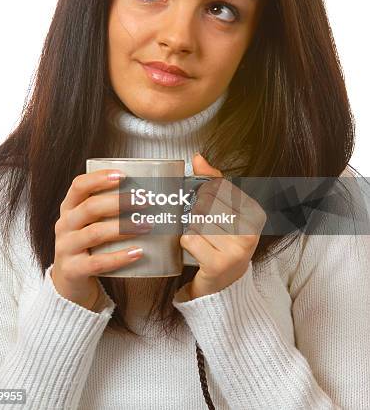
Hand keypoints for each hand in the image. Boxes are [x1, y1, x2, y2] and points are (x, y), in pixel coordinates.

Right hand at [51, 170, 151, 309]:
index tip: (123, 176)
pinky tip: (137, 252)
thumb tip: (147, 194)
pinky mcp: (72, 269)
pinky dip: (119, 257)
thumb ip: (109, 209)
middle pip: (90, 208)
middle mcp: (64, 224)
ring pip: (95, 233)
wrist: (69, 280)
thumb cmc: (88, 244)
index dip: (100, 178)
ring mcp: (66, 247)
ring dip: (123, 228)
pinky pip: (97, 262)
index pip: (79, 185)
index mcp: (69, 207)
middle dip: (119, 202)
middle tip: (145, 201)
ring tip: (146, 226)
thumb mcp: (90, 222)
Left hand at [180, 153, 266, 299]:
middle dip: (197, 213)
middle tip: (206, 228)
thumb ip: (213, 181)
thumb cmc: (224, 241)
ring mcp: (236, 249)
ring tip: (204, 240)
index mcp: (255, 213)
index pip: (218, 187)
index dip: (205, 193)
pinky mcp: (218, 263)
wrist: (225, 283)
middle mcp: (250, 231)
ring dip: (192, 228)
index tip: (211, 208)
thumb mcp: (225, 209)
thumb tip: (198, 157)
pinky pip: (189, 238)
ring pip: (196, 220)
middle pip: (205, 203)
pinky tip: (198, 251)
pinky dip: (187, 242)